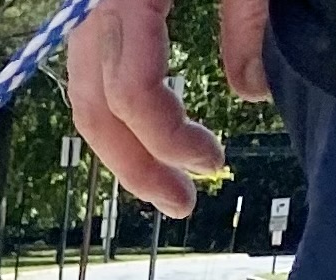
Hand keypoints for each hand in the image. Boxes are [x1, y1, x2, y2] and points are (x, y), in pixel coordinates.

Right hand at [67, 0, 269, 217]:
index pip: (130, 93)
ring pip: (86, 96)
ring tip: (166, 180)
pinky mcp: (91, 9)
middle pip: (96, 108)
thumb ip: (250, 19)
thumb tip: (252, 92)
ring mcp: (83, 9)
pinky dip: (117, 110)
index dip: (168, 139)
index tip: (213, 164)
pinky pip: (93, 71)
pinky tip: (151, 133)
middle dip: (137, 165)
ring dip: (123, 147)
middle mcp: (90, 8)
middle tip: (180, 203)